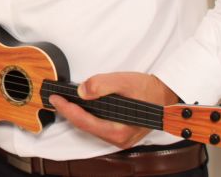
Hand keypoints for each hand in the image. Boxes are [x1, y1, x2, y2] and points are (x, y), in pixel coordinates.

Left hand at [49, 72, 178, 148]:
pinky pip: (96, 125)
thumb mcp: (125, 82)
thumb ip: (102, 85)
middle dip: (68, 113)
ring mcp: (119, 137)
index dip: (68, 110)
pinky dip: (85, 115)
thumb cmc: (149, 90)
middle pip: (86, 127)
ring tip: (62, 101)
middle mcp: (119, 139)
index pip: (86, 122)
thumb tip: (82, 91)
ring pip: (90, 127)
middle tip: (55, 98)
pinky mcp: (118, 131)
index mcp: (120, 131)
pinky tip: (78, 106)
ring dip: (75, 114)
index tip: (56, 98)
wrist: (165, 95)